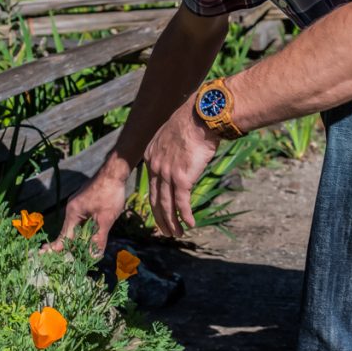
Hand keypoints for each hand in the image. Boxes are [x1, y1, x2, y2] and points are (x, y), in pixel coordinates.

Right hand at [39, 168, 127, 257]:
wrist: (114, 172)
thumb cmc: (109, 194)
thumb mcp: (106, 219)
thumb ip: (98, 239)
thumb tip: (94, 257)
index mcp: (73, 213)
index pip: (63, 237)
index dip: (56, 248)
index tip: (43, 256)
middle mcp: (72, 209)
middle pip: (68, 232)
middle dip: (69, 246)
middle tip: (64, 259)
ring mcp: (78, 205)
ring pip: (76, 226)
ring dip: (78, 238)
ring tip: (78, 252)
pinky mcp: (85, 202)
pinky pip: (81, 220)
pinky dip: (83, 229)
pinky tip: (89, 235)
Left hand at [144, 98, 220, 237]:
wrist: (200, 117)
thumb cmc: (192, 122)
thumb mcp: (175, 135)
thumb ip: (172, 151)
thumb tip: (181, 158)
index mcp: (151, 156)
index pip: (151, 185)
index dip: (155, 202)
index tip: (160, 213)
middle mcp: (155, 166)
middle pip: (155, 199)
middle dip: (160, 218)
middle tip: (165, 231)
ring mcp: (166, 173)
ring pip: (167, 205)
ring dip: (172, 222)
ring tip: (177, 234)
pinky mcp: (181, 178)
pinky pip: (182, 203)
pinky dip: (185, 216)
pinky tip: (190, 224)